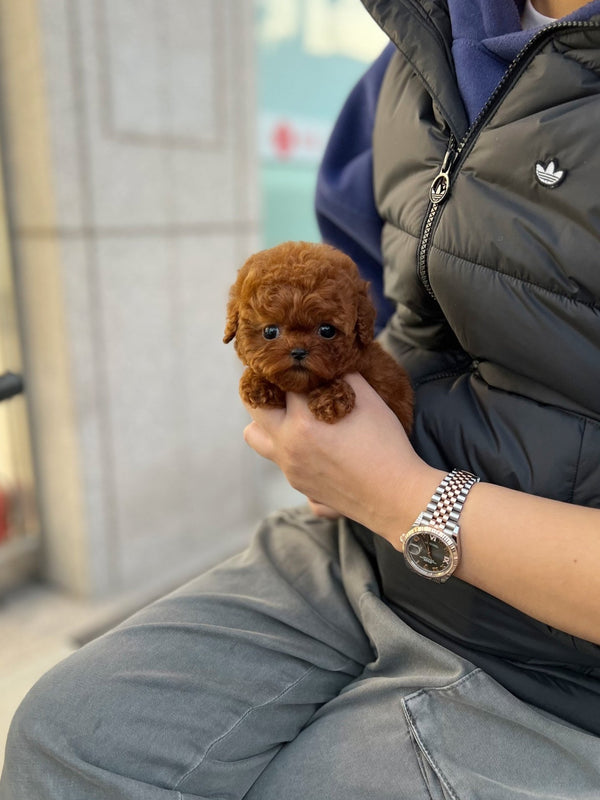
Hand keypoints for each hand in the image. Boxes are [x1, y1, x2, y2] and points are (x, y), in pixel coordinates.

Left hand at [243, 373, 435, 542]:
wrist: (396, 496)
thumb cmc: (386, 446)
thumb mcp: (368, 400)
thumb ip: (343, 375)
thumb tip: (329, 363)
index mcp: (302, 421)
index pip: (282, 381)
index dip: (292, 368)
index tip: (295, 361)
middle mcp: (288, 445)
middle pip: (254, 407)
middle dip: (265, 389)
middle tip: (283, 383)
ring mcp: (289, 468)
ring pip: (256, 438)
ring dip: (266, 422)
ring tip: (289, 414)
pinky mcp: (299, 485)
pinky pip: (278, 459)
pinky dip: (286, 445)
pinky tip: (312, 441)